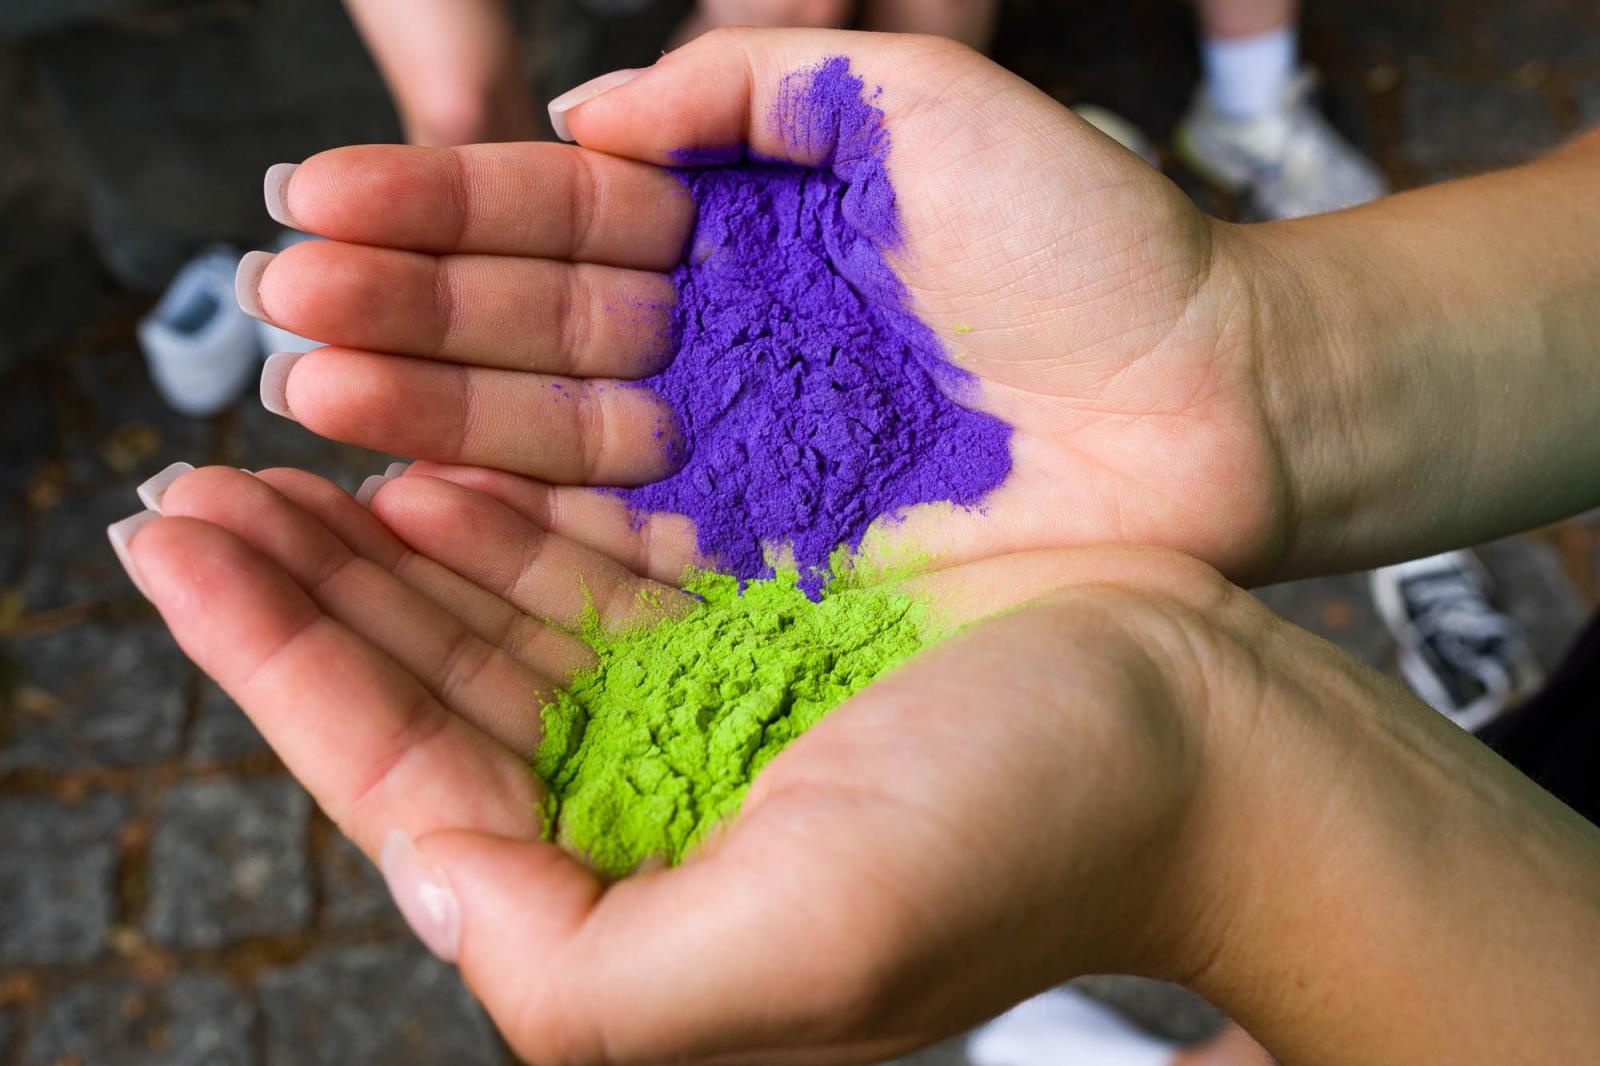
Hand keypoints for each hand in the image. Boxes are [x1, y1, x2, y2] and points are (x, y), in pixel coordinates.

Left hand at [118, 463, 1248, 1061]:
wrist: (1205, 743)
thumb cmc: (1036, 837)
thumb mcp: (801, 944)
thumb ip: (582, 969)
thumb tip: (423, 870)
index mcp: (635, 911)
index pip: (402, 784)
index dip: (276, 667)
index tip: (178, 547)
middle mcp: (649, 822)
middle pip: (427, 698)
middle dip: (304, 595)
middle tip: (200, 482)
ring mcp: (700, 722)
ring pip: (495, 625)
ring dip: (386, 544)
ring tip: (291, 453)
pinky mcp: (758, 639)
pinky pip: (592, 575)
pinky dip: (508, 519)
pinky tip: (441, 467)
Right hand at [243, 29, 1288, 584]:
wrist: (1213, 401)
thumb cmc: (1094, 241)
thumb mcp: (922, 104)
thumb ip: (757, 86)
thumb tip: (591, 114)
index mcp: (752, 228)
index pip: (564, 212)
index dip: (439, 206)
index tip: (317, 196)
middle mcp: (724, 346)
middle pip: (533, 324)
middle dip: (403, 308)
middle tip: (276, 299)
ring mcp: (738, 457)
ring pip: (553, 429)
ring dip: (428, 408)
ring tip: (308, 384)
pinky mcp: (768, 558)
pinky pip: (617, 535)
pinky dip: (519, 513)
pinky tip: (415, 489)